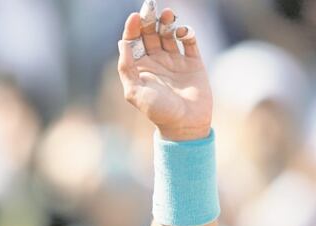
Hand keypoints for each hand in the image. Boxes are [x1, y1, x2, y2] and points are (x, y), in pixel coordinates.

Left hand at [117, 1, 212, 140]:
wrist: (185, 124)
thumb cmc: (157, 111)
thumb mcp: (134, 92)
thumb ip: (126, 68)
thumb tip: (122, 42)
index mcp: (140, 67)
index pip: (134, 41)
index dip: (133, 27)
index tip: (135, 17)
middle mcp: (156, 61)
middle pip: (151, 33)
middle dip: (150, 20)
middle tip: (151, 8)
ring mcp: (175, 60)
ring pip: (169, 33)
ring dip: (167, 22)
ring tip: (168, 15)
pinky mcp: (193, 62)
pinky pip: (189, 41)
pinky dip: (186, 32)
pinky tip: (182, 33)